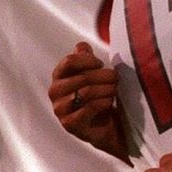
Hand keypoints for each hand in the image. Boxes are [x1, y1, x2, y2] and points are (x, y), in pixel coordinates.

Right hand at [49, 41, 125, 157]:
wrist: (104, 126)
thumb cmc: (98, 95)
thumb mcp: (92, 73)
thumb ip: (85, 58)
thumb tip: (82, 46)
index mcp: (59, 76)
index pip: (69, 61)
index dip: (88, 60)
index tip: (101, 64)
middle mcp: (55, 92)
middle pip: (82, 77)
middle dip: (104, 76)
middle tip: (115, 78)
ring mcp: (60, 109)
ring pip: (87, 92)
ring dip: (107, 89)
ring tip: (115, 89)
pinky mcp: (70, 124)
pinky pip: (90, 108)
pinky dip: (104, 102)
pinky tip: (109, 101)